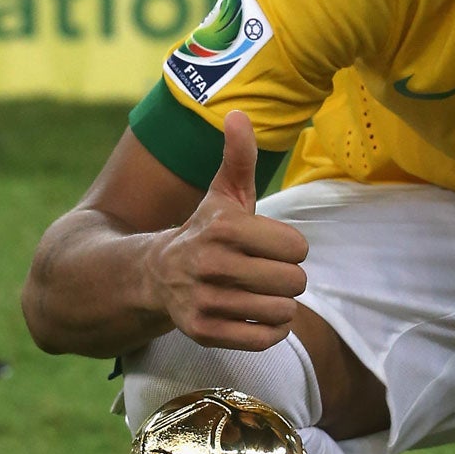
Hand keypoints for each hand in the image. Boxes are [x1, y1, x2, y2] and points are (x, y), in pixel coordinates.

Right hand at [145, 111, 308, 348]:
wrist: (156, 274)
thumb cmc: (206, 230)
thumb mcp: (224, 193)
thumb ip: (239, 156)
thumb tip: (238, 113)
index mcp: (225, 228)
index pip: (298, 247)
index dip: (289, 246)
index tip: (268, 245)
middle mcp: (212, 264)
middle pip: (294, 282)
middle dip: (287, 277)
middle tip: (265, 271)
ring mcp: (206, 301)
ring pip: (282, 312)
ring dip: (278, 304)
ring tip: (257, 292)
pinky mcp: (203, 332)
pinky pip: (265, 340)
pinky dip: (269, 331)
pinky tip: (253, 315)